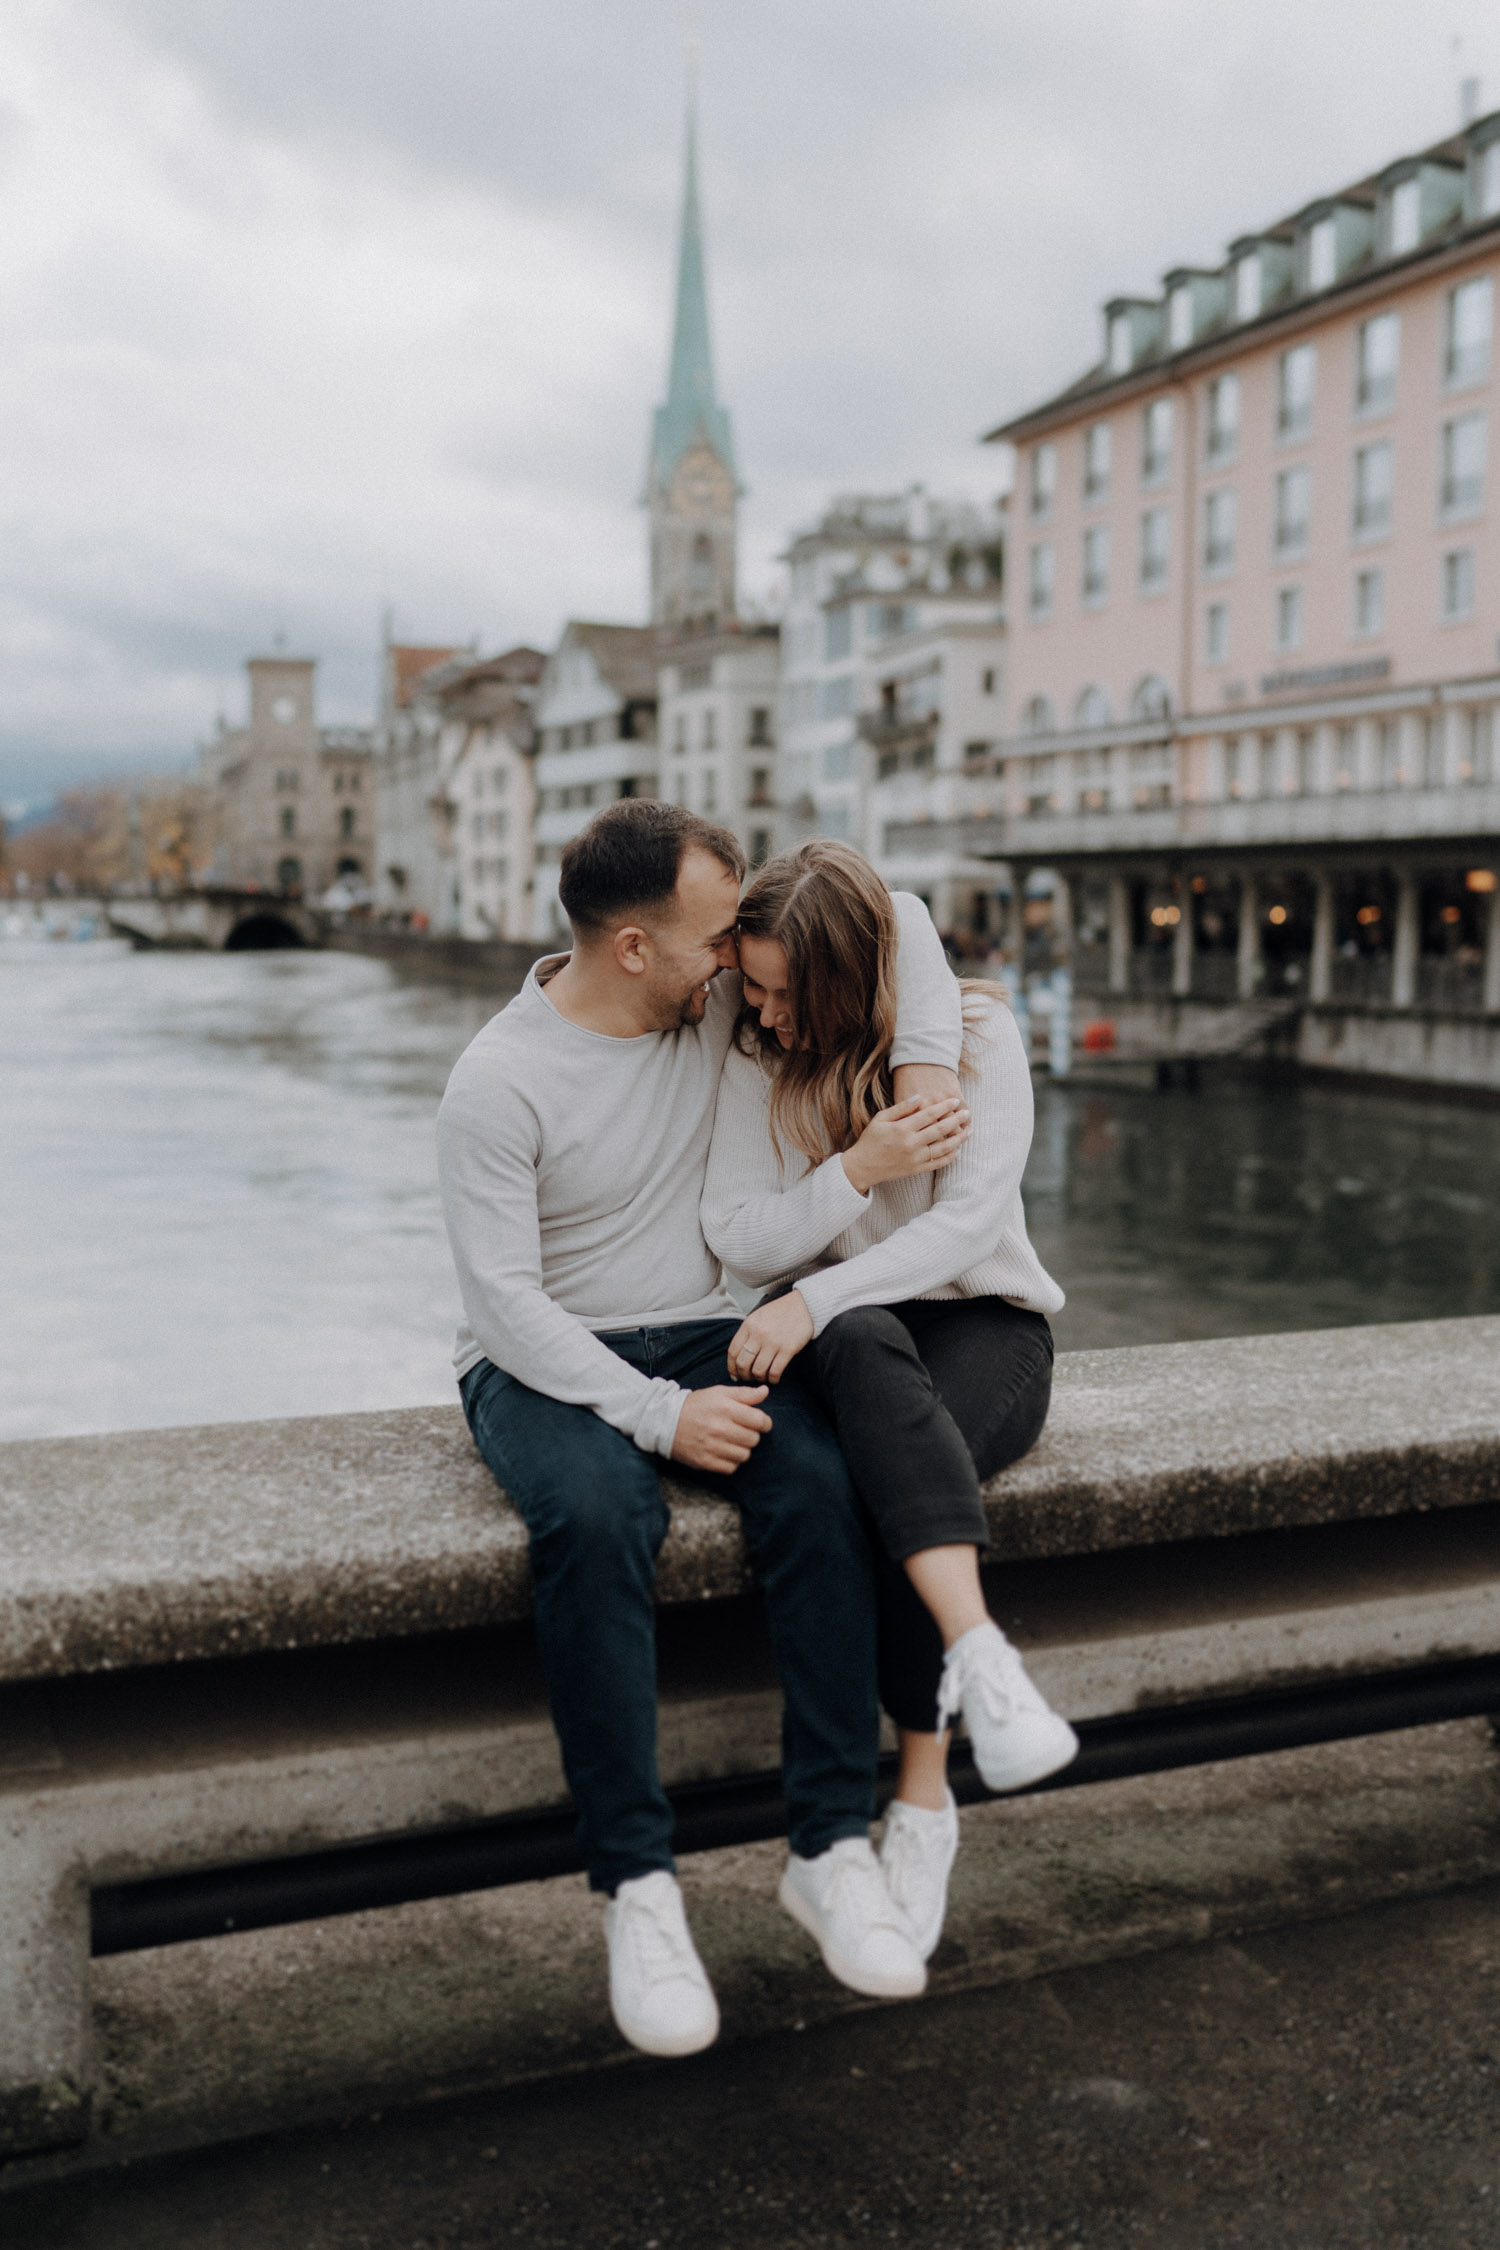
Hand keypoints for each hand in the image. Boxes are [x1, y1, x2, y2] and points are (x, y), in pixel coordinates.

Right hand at [671, 1383, 772, 1472]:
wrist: (664, 1421)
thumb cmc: (696, 1405)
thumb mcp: (719, 1393)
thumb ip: (744, 1393)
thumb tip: (765, 1392)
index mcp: (725, 1408)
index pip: (760, 1421)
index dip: (764, 1422)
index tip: (759, 1423)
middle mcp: (720, 1428)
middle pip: (754, 1440)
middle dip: (751, 1435)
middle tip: (740, 1430)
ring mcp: (712, 1447)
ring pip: (744, 1455)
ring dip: (741, 1449)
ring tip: (731, 1441)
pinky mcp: (705, 1461)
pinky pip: (731, 1468)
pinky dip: (730, 1461)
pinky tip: (723, 1452)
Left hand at [726, 1290, 814, 1385]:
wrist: (804, 1305)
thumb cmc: (780, 1312)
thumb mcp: (758, 1317)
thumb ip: (747, 1333)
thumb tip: (738, 1356)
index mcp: (748, 1325)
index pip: (733, 1351)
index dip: (732, 1367)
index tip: (735, 1374)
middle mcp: (758, 1334)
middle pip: (743, 1363)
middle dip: (744, 1375)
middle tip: (749, 1378)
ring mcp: (773, 1342)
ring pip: (758, 1370)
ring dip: (759, 1378)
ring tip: (763, 1378)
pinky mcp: (788, 1349)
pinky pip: (775, 1371)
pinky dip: (773, 1379)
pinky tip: (774, 1378)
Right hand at [841, 1095, 969, 1194]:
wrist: (862, 1167)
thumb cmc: (871, 1139)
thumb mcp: (881, 1118)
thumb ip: (901, 1108)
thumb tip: (920, 1097)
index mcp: (902, 1129)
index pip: (929, 1114)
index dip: (944, 1107)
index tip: (955, 1101)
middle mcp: (911, 1144)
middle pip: (940, 1130)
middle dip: (956, 1120)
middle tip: (968, 1113)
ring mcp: (915, 1158)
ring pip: (943, 1148)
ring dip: (959, 1139)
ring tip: (969, 1131)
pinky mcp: (916, 1170)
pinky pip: (938, 1163)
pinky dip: (950, 1157)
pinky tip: (957, 1149)